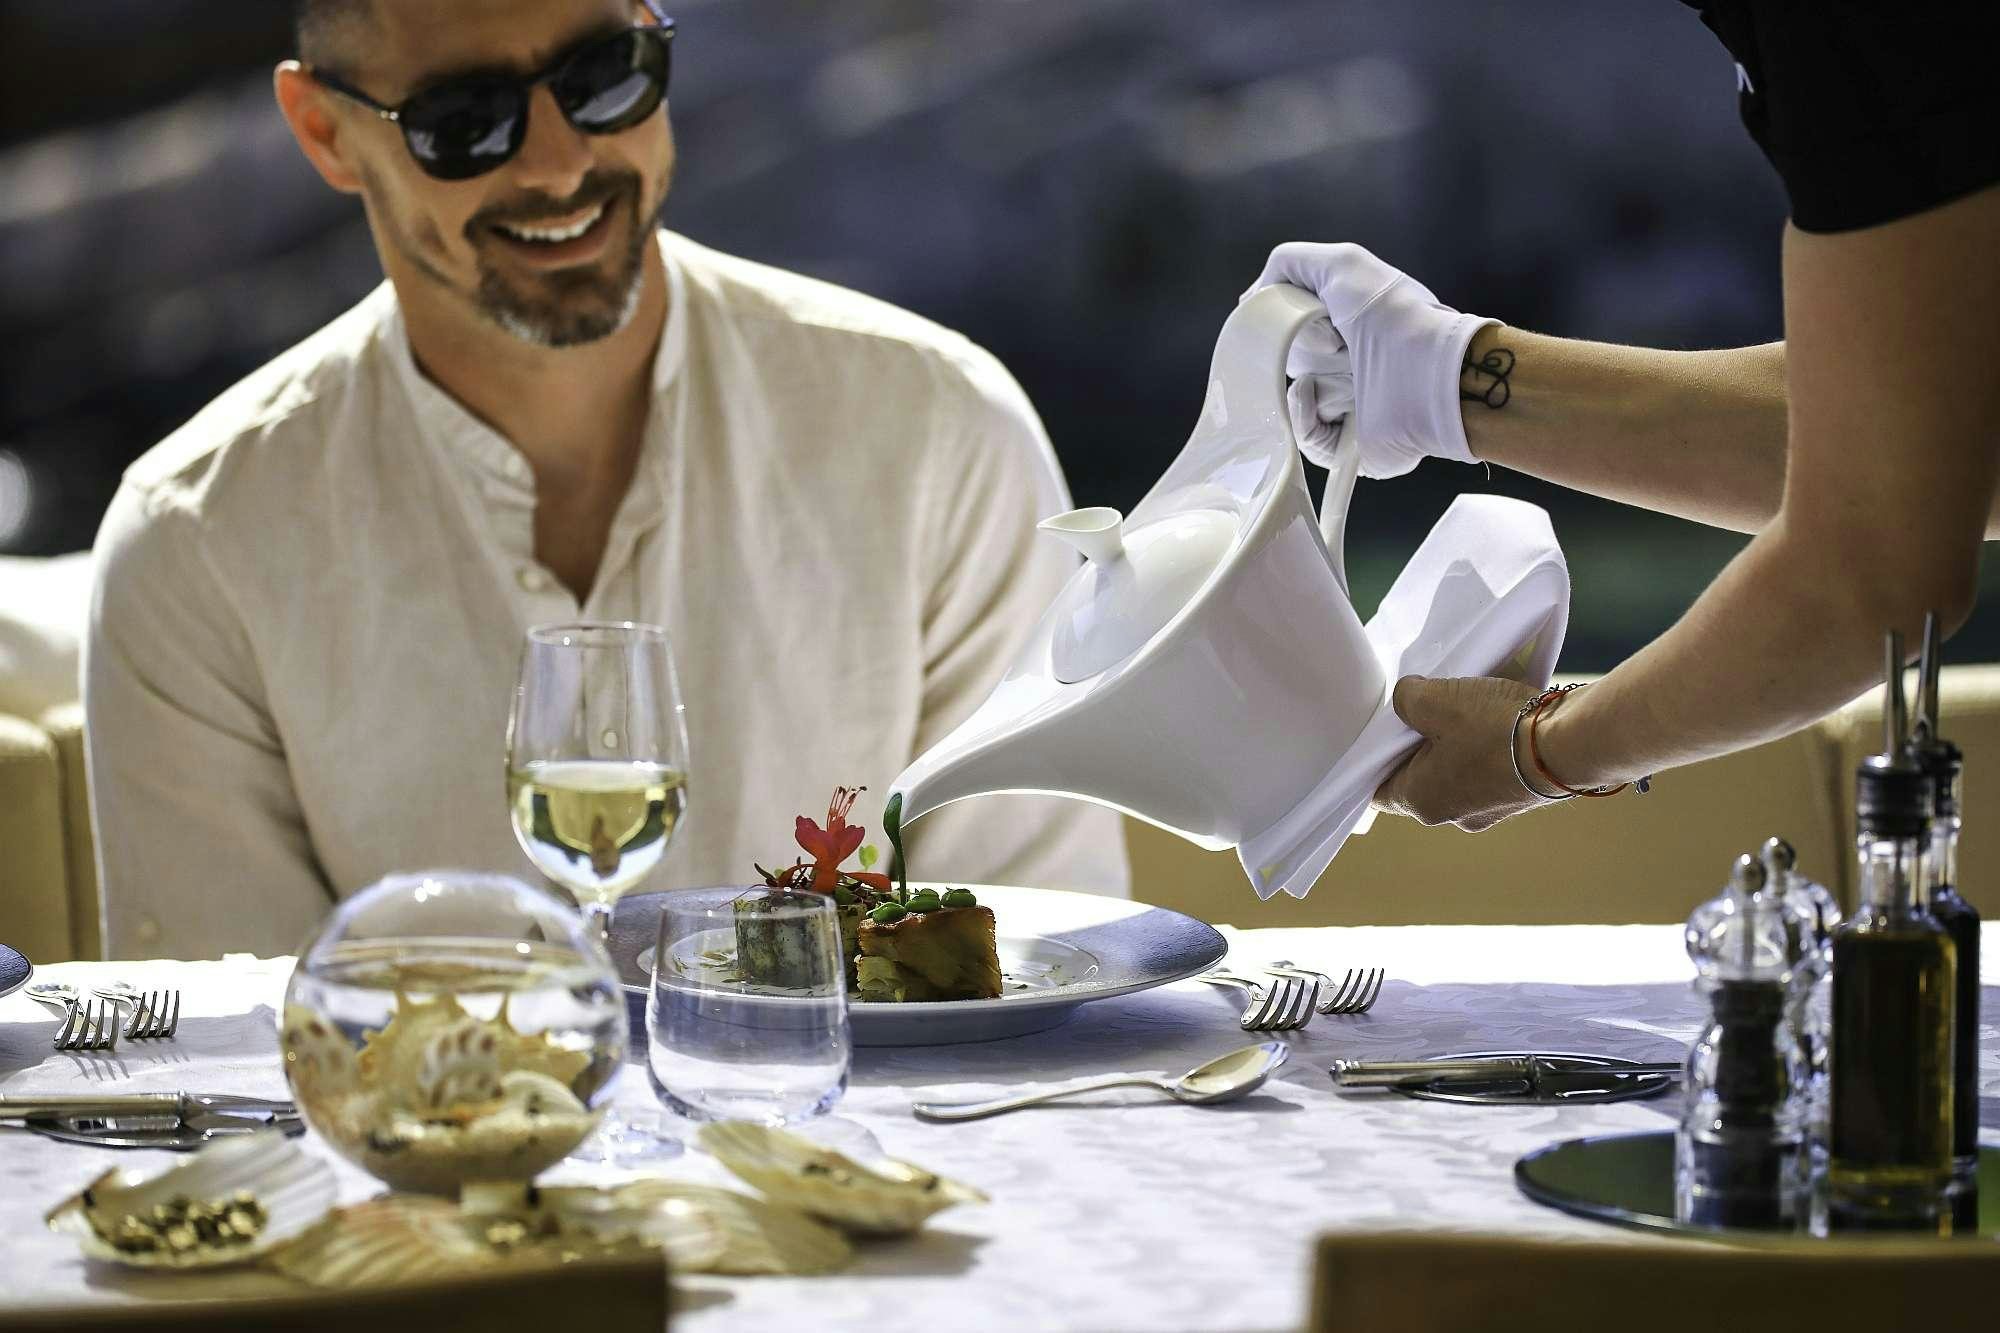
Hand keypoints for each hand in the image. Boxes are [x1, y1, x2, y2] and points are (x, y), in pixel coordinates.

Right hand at [1245, 242, 1495, 479]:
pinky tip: (1312, 395)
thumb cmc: (1390, 313)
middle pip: (1290, 364)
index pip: (1293, 329)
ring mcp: (1347, 408)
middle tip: (1330, 341)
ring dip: (1301, 383)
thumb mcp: (1340, 263)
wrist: (1424, 366)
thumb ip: (1289, 264)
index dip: (1288, 319)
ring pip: (1291, 402)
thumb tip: (1251, 298)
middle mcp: (1347, 367)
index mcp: (1347, 329)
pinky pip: (1304, 438)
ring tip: (1331, 369)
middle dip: (1296, 349)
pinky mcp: (1347, 445)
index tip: (1300, 311)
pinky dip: (1302, 416)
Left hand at [1372, 675, 1548, 831]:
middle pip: (1419, 777)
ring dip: (1456, 744)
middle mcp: (1454, 815)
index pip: (1379, 790)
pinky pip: (1490, 770)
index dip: (1373, 761)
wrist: (1571, 744)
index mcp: (1422, 802)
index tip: (1378, 735)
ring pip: (1458, 772)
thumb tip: (1407, 698)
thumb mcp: (1436, 700)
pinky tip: (1494, 719)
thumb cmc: (1494, 728)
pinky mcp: (1521, 796)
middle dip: (1418, 745)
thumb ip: (1407, 698)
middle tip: (1422, 711)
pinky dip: (1487, 747)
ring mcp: (1490, 810)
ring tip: (1463, 710)